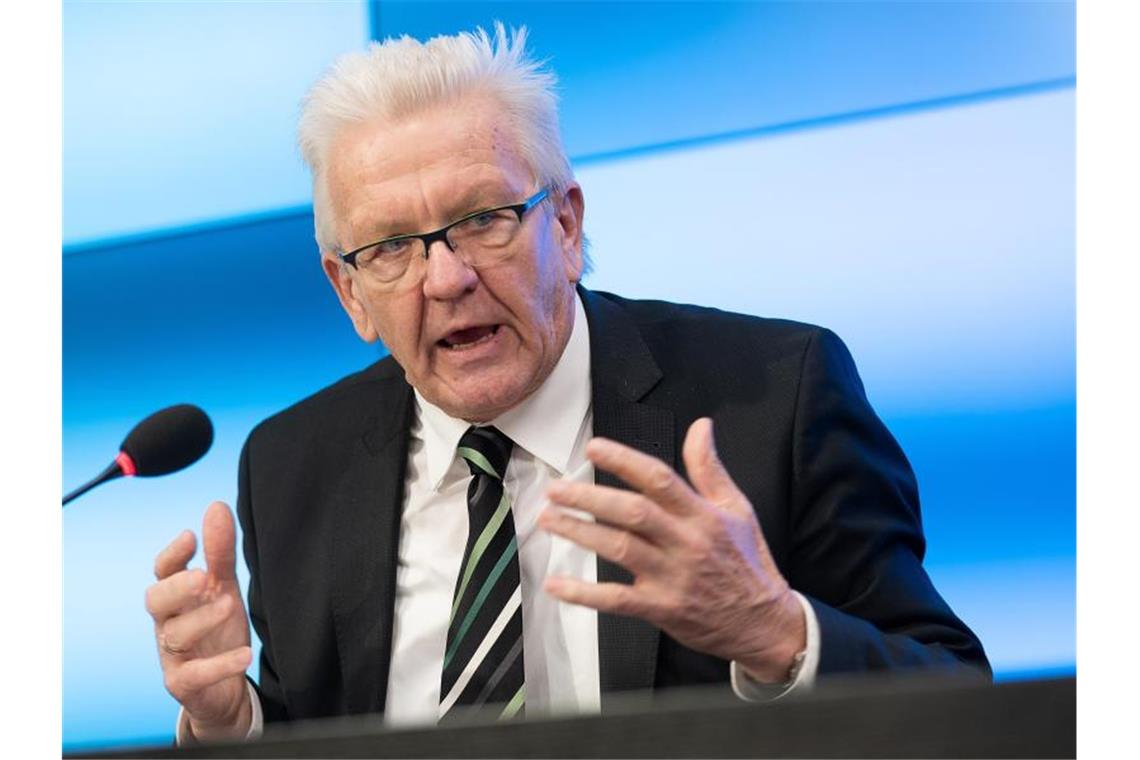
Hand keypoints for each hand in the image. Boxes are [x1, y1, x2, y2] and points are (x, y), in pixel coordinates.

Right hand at [145, 501, 252, 740]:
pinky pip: (194, 676)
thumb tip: (217, 506)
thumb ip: (220, 552)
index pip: (163, 571)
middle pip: (157, 602)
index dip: (173, 555)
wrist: (223, 686)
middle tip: (202, 576)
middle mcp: (168, 623)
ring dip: (201, 619)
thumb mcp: (222, 587)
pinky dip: (219, 665)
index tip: (190, 536)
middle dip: (176, 588)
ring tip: (229, 604)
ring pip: (175, 636)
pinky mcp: (184, 684)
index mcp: (176, 596)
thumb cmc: (217, 628)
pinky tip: (244, 655)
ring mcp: (173, 655)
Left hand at [539, 418, 805, 682]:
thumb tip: (701, 425)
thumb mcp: (737, 509)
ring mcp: (672, 577)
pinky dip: (584, 594)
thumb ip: (710, 468)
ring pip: (620, 549)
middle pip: (633, 512)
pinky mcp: (662, 608)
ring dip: (580, 533)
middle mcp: (686, 543)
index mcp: (703, 515)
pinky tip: (556, 585)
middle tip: (555, 488)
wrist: (765, 623)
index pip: (659, 479)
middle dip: (590, 497)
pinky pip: (617, 600)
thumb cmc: (747, 561)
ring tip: (548, 519)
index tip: (593, 447)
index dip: (624, 461)